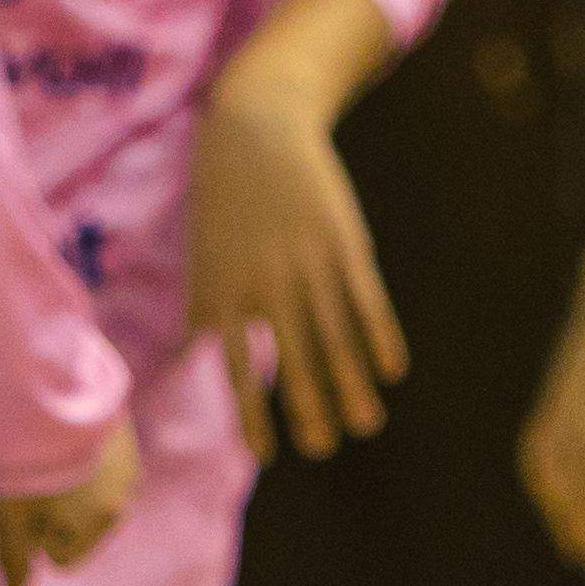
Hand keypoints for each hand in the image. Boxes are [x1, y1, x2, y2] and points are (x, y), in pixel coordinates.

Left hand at [0, 416, 143, 585]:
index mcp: (103, 519)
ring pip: (86, 489)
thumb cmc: (24, 461)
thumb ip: (15, 559)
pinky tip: (52, 432)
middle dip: (53, 510)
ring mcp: (125, 458)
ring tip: (39, 452)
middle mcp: (124, 492)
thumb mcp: (10, 516)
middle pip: (77, 523)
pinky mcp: (117, 427)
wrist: (41, 386)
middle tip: (29, 477)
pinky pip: (92, 457)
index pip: (62, 555)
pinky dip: (74, 452)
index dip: (34, 535)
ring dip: (65, 479)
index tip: (23, 504)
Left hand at [185, 72, 405, 460]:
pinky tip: (394, 369)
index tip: (269, 456)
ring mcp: (306, 262)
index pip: (238, 365)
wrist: (254, 130)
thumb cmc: (225, 199)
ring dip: (351, 382)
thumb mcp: (203, 251)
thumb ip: (204, 304)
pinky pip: (364, 296)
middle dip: (308, 405)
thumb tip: (191, 349)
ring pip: (332, 333)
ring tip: (367, 424)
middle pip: (290, 354)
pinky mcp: (341, 241)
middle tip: (324, 448)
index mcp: (225, 291)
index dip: (253, 411)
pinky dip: (379, 333)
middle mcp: (265, 283)